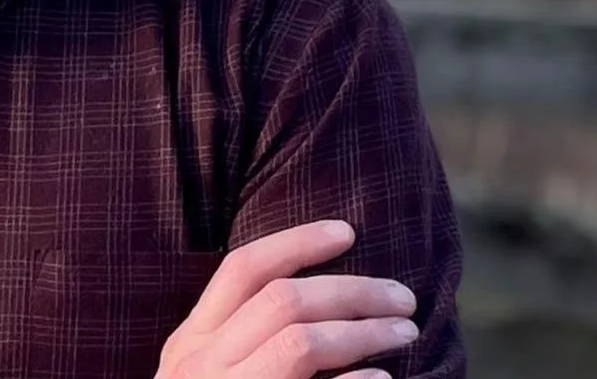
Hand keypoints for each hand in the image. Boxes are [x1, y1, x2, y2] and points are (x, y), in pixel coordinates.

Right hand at [155, 220, 418, 378]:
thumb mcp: (206, 377)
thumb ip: (238, 340)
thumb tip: (318, 299)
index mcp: (190, 343)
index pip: (243, 270)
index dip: (297, 242)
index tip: (347, 232)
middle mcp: (201, 365)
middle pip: (284, 299)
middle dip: (352, 290)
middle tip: (402, 298)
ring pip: (302, 340)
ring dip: (365, 330)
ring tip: (405, 333)